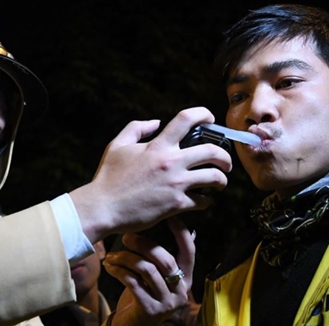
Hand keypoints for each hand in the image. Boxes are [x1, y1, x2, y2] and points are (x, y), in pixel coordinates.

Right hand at [71, 107, 231, 242]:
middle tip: (225, 162)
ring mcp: (176, 184)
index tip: (211, 119)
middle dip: (224, 156)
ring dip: (221, 179)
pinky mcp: (176, 205)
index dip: (204, 114)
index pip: (187, 119)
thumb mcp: (117, 146)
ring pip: (214, 177)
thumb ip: (136, 128)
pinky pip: (202, 201)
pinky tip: (202, 201)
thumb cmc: (108, 178)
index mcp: (158, 145)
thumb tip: (156, 122)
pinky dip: (205, 201)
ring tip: (220, 182)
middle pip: (212, 151)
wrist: (103, 208)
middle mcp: (171, 162)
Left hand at [102, 216, 195, 325]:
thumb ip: (166, 258)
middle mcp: (181, 291)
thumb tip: (189, 231)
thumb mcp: (157, 277)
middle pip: (164, 259)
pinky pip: (133, 283)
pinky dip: (119, 271)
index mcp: (186, 279)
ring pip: (147, 270)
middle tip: (125, 237)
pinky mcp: (151, 310)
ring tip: (111, 255)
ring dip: (126, 258)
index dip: (181, 231)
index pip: (189, 250)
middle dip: (143, 244)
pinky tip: (110, 266)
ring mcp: (167, 302)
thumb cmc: (144, 295)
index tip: (168, 216)